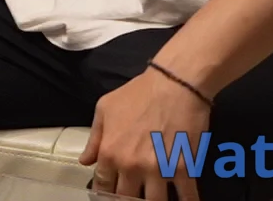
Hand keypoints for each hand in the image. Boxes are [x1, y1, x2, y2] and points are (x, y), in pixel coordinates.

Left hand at [79, 67, 210, 198]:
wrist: (175, 83)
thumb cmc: (138, 93)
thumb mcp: (105, 109)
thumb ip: (94, 139)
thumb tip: (85, 161)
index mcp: (110, 153)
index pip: (103, 187)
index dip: (106, 193)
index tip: (112, 194)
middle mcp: (131, 167)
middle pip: (126, 199)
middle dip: (128, 199)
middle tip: (133, 193)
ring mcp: (158, 171)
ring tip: (154, 197)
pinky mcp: (184, 169)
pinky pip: (186, 197)